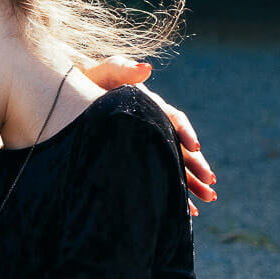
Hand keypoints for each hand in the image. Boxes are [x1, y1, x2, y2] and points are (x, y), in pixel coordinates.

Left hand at [86, 57, 216, 214]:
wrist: (69, 96)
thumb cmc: (88, 80)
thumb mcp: (103, 72)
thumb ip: (122, 70)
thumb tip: (146, 68)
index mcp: (150, 106)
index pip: (174, 120)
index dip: (186, 133)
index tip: (195, 147)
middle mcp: (153, 126)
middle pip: (180, 147)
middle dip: (197, 165)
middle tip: (210, 183)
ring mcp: (147, 144)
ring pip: (174, 165)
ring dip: (193, 182)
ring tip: (210, 198)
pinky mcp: (137, 159)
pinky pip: (159, 177)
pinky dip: (174, 192)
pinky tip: (188, 210)